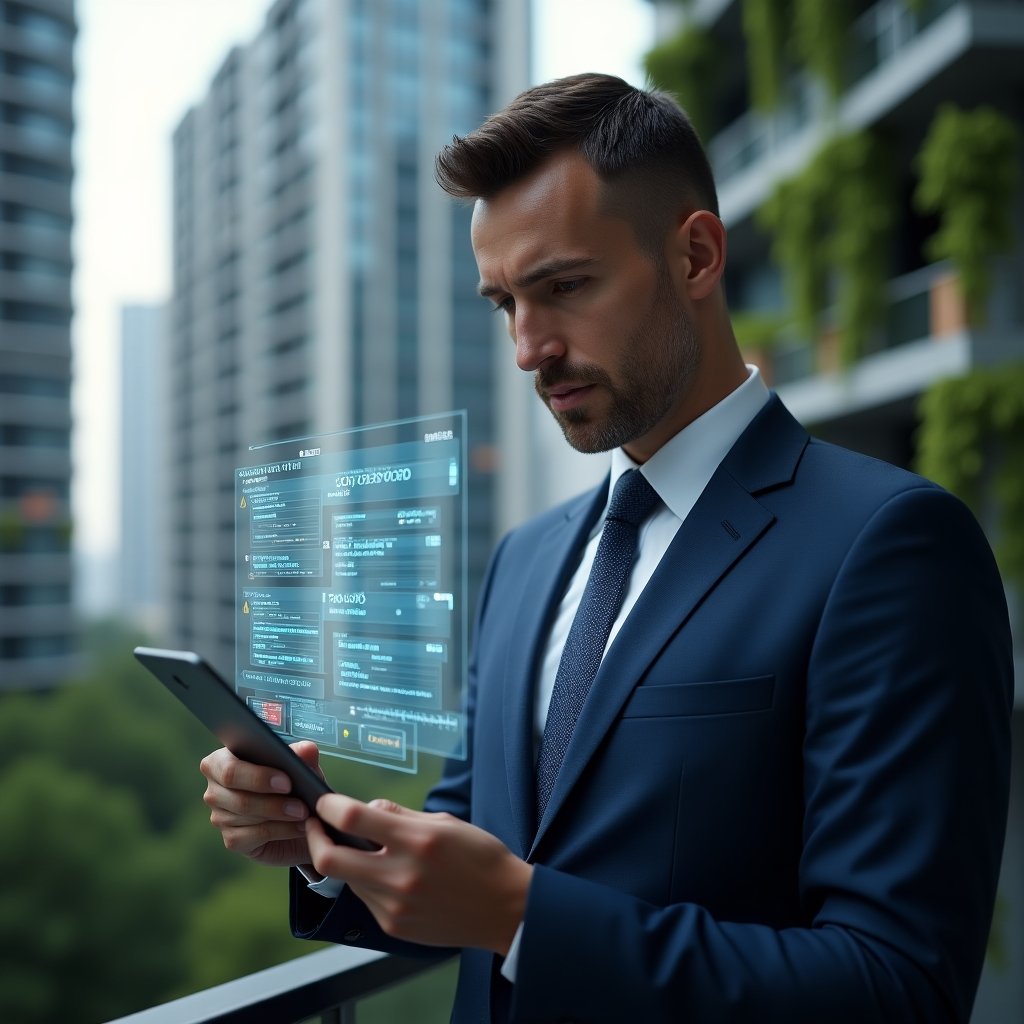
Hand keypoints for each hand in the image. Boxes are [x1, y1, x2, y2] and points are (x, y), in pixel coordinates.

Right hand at [200, 741, 321, 866]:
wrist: (301, 820)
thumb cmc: (294, 784)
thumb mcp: (303, 767)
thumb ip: (303, 755)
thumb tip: (307, 748)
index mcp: (223, 760)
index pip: (230, 768)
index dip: (257, 776)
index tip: (286, 782)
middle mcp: (215, 789)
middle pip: (238, 797)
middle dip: (273, 801)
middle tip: (301, 805)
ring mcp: (220, 816)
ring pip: (245, 816)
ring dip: (280, 816)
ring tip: (305, 814)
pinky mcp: (231, 840)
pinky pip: (250, 837)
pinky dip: (279, 831)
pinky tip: (298, 828)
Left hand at [306, 794, 532, 954]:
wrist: (505, 908)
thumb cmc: (481, 857)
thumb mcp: (445, 823)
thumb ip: (401, 816)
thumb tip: (368, 810)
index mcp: (417, 840)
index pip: (352, 818)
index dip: (329, 806)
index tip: (325, 801)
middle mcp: (401, 875)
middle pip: (330, 859)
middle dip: (315, 838)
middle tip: (317, 826)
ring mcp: (395, 905)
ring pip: (346, 879)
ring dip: (347, 861)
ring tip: (363, 850)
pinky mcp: (394, 924)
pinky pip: (365, 898)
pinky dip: (367, 881)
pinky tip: (387, 874)